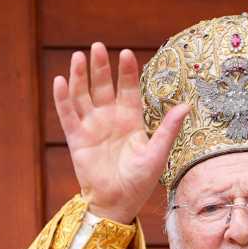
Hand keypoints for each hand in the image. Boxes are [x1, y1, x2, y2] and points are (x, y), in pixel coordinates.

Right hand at [53, 43, 187, 224]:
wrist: (118, 202)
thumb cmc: (140, 181)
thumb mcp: (158, 152)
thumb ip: (169, 128)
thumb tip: (186, 105)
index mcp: (130, 119)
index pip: (127, 88)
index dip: (126, 71)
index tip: (125, 53)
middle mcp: (109, 118)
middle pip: (102, 86)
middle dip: (99, 66)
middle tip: (96, 46)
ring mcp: (91, 127)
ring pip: (82, 95)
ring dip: (79, 76)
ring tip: (77, 56)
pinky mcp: (76, 139)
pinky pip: (68, 115)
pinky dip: (63, 98)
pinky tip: (60, 81)